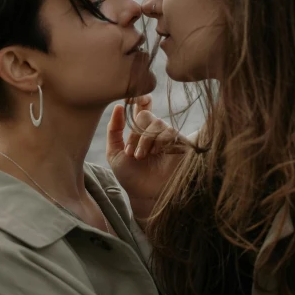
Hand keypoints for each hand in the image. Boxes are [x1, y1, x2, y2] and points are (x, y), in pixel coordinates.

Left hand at [106, 96, 187, 218]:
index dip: (138, 99)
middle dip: (135, 133)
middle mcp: (156, 131)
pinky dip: (158, 141)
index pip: (142, 107)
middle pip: (145, 116)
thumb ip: (114, 130)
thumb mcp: (114, 153)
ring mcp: (168, 137)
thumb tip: (118, 107)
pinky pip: (168, 131)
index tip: (130, 99)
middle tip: (131, 152)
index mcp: (140, 131)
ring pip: (156, 123)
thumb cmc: (131, 177)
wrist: (147, 195)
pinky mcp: (180, 143)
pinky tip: (155, 154)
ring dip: (144, 140)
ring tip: (141, 156)